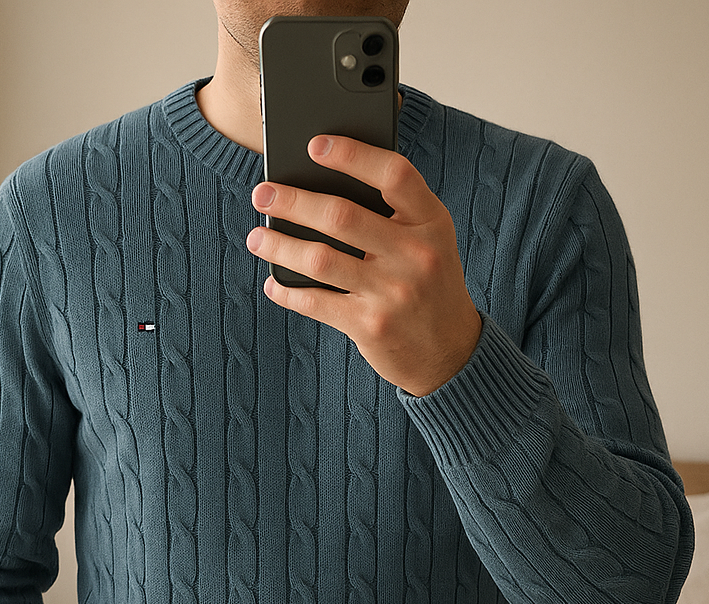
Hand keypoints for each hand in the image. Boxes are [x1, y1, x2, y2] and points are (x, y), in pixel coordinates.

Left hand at [246, 135, 482, 396]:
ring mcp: (393, 293)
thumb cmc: (430, 285)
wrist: (451, 353)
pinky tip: (273, 284)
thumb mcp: (430, 242)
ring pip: (320, 259)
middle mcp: (416, 255)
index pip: (394, 174)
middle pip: (342, 216)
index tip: (314, 145)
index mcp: (432, 222)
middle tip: (263, 194)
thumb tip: (326, 181)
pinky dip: (287, 291)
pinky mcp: (371, 326)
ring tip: (257, 238)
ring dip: (279, 246)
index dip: (352, 155)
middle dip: (293, 201)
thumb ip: (396, 212)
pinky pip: (316, 302)